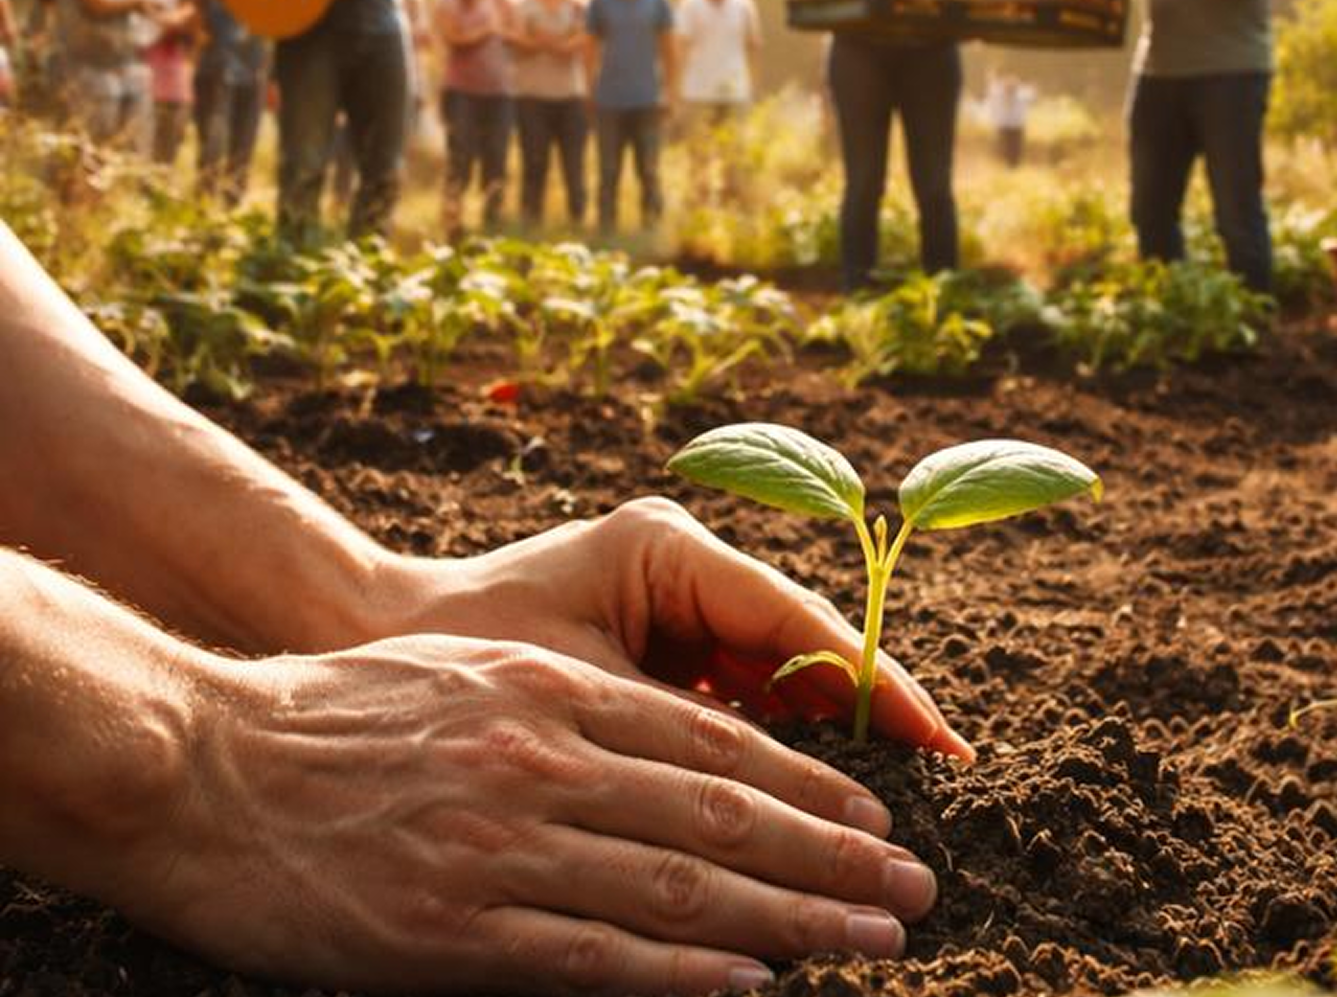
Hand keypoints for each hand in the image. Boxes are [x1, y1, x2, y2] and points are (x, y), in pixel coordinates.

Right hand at [130, 633, 934, 993]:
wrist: (201, 763)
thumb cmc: (336, 716)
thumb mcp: (468, 680)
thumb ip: (570, 714)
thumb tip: (679, 763)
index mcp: (550, 696)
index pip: (712, 742)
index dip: (807, 784)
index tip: (873, 818)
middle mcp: (544, 762)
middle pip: (722, 813)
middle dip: (832, 857)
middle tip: (913, 890)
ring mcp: (501, 848)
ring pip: (679, 885)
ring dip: (791, 917)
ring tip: (870, 937)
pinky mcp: (454, 930)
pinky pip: (594, 956)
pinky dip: (684, 972)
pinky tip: (752, 983)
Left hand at [370, 498, 971, 759]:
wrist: (367, 636)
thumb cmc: (458, 652)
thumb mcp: (572, 692)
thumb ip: (679, 733)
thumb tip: (782, 799)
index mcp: (668, 549)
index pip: (798, 622)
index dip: (875, 688)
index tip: (938, 747)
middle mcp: (685, 565)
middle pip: (805, 649)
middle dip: (870, 724)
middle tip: (937, 792)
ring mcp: (676, 600)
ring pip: (782, 678)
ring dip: (830, 746)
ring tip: (885, 818)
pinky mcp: (661, 639)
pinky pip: (742, 697)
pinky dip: (776, 750)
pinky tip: (816, 803)